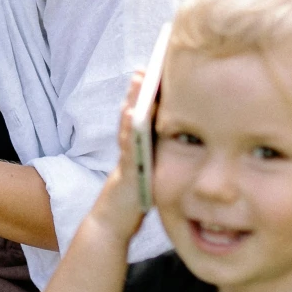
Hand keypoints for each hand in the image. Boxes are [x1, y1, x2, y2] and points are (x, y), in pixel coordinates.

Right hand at [83, 69, 148, 242]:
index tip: (155, 74)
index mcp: (138, 149)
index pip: (144, 118)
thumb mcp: (149, 175)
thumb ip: (155, 160)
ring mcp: (127, 158)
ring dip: (132, 102)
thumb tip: (179, 146)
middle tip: (143, 68)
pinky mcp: (127, 171)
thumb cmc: (134, 201)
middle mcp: (130, 149)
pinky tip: (133, 114)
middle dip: (138, 92)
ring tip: (138, 81)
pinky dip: (129, 129)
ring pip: (130, 125)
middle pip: (134, 115)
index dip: (149, 98)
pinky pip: (129, 146)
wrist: (113, 223)